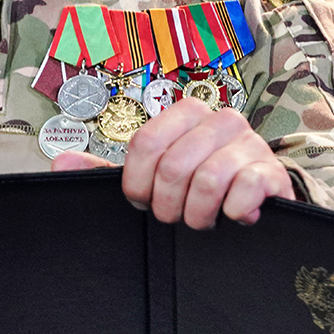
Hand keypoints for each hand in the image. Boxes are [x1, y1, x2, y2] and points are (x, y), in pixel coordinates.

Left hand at [52, 97, 294, 228]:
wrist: (253, 201)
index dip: (137, 183)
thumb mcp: (151, 178)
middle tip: (174, 216)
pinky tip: (232, 216)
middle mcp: (220, 120)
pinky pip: (247, 189)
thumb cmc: (196, 186)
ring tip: (201, 220)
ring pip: (207, 180)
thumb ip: (106, 170)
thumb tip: (61, 163)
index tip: (142, 202)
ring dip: (198, 214)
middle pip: (173, 166)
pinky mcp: (273, 171)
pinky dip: (232, 211)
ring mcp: (250, 143)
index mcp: (186, 114)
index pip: (145, 143)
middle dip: (166, 204)